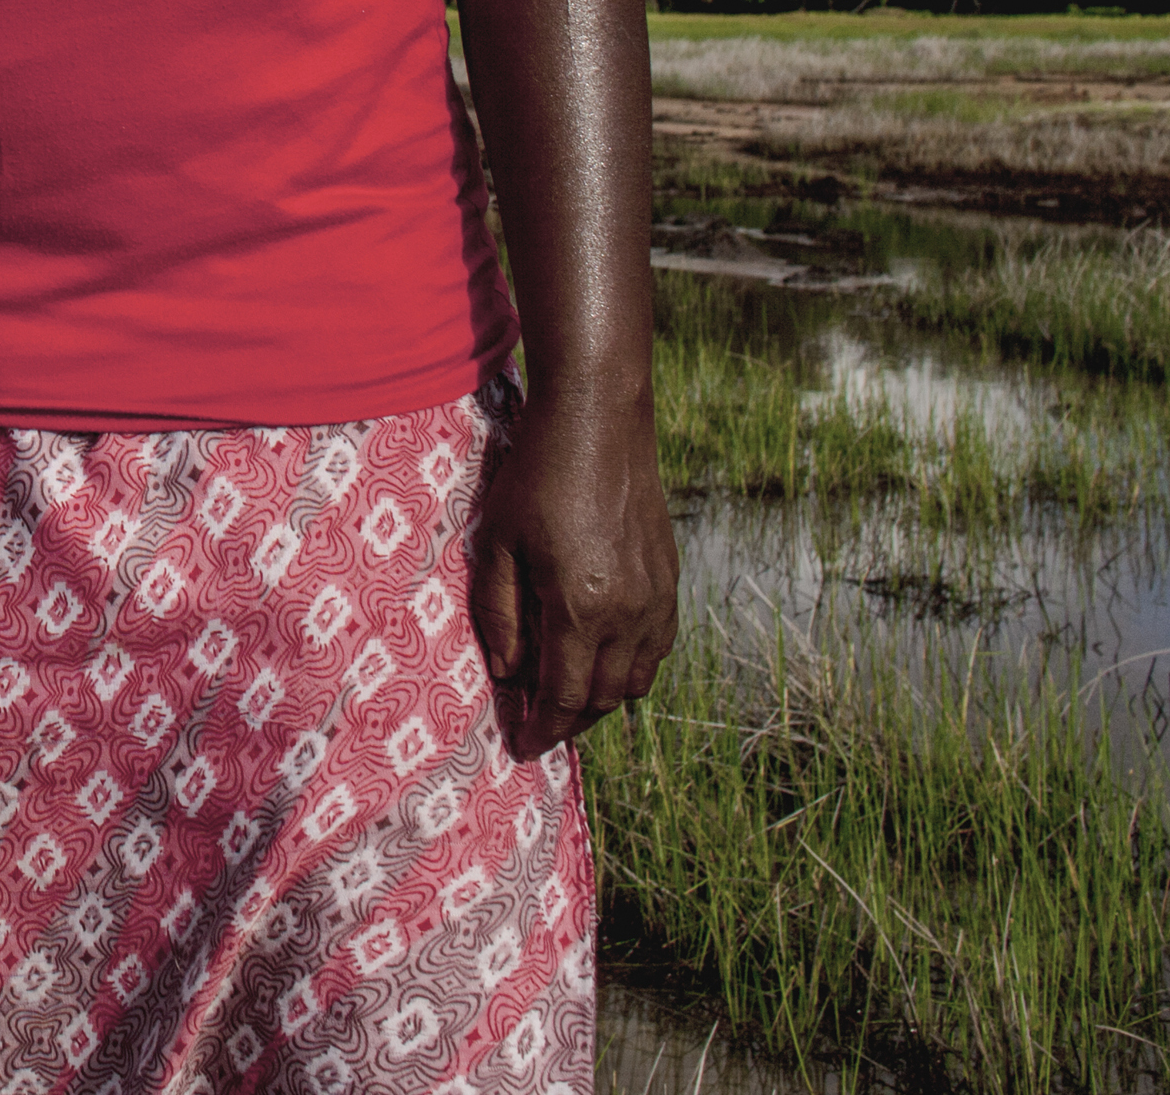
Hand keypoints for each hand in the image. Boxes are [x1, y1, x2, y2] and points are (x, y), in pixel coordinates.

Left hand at [469, 383, 676, 759]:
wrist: (598, 421)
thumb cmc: (536, 476)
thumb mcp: (499, 545)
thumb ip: (500, 616)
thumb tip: (506, 674)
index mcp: (580, 609)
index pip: (564, 697)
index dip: (542, 730)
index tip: (521, 748)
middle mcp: (628, 613)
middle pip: (603, 698)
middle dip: (570, 721)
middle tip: (539, 724)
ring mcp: (657, 597)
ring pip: (636, 679)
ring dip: (603, 697)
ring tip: (568, 694)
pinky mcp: (670, 578)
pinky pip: (657, 647)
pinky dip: (631, 666)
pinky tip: (603, 655)